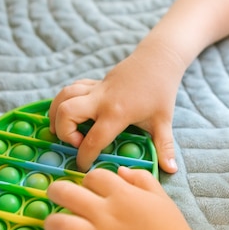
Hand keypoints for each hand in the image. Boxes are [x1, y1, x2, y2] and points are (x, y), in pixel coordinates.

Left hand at [42, 167, 192, 229]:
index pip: (93, 176)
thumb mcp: (161, 197)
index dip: (87, 180)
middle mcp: (107, 214)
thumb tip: (120, 170)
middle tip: (56, 196)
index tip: (89, 188)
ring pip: (60, 225)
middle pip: (66, 193)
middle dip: (56, 191)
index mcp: (123, 195)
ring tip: (53, 226)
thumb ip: (141, 179)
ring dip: (51, 224)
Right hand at [48, 46, 182, 171]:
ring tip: (63, 130)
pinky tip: (72, 112)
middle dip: (63, 132)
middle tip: (76, 143)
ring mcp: (96, 88)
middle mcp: (101, 99)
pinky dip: (65, 100)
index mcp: (117, 112)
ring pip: (63, 96)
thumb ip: (165, 147)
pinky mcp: (94, 81)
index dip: (85, 157)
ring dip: (56, 114)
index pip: (93, 139)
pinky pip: (72, 88)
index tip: (84, 166)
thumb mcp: (164, 121)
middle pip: (66, 112)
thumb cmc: (161, 91)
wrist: (158, 60)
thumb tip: (171, 170)